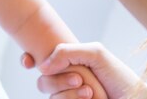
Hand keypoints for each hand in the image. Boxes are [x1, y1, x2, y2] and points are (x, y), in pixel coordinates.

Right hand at [23, 42, 146, 98]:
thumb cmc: (119, 77)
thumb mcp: (95, 54)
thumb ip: (66, 52)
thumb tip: (42, 66)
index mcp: (69, 64)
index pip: (39, 61)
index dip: (27, 60)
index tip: (27, 61)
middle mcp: (66, 82)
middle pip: (43, 81)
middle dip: (59, 81)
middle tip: (80, 80)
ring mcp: (69, 98)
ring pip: (51, 96)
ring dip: (70, 94)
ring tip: (91, 93)